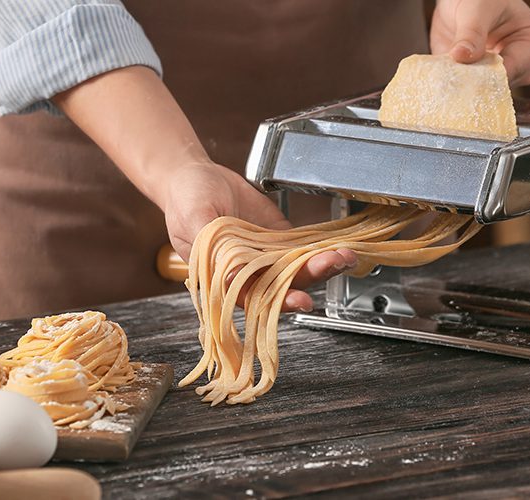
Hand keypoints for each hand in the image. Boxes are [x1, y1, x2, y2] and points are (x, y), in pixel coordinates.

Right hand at [159, 161, 356, 311]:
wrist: (195, 175)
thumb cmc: (185, 199)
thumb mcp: (194, 219)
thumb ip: (212, 248)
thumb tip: (230, 278)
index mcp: (222, 278)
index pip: (252, 297)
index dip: (277, 301)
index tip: (300, 299)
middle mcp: (247, 272)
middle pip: (282, 284)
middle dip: (310, 277)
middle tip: (332, 263)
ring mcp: (265, 256)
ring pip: (296, 268)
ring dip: (321, 264)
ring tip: (343, 255)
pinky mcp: (278, 238)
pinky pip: (301, 247)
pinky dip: (320, 247)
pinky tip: (337, 245)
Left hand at [430, 0, 529, 85]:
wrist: (461, 1)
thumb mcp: (477, 9)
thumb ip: (471, 32)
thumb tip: (462, 55)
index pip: (515, 69)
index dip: (492, 77)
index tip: (469, 79)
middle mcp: (522, 65)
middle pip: (502, 87)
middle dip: (478, 85)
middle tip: (455, 79)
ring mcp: (500, 75)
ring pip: (485, 93)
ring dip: (465, 88)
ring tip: (449, 78)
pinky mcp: (479, 82)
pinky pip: (468, 93)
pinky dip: (456, 89)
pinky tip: (444, 82)